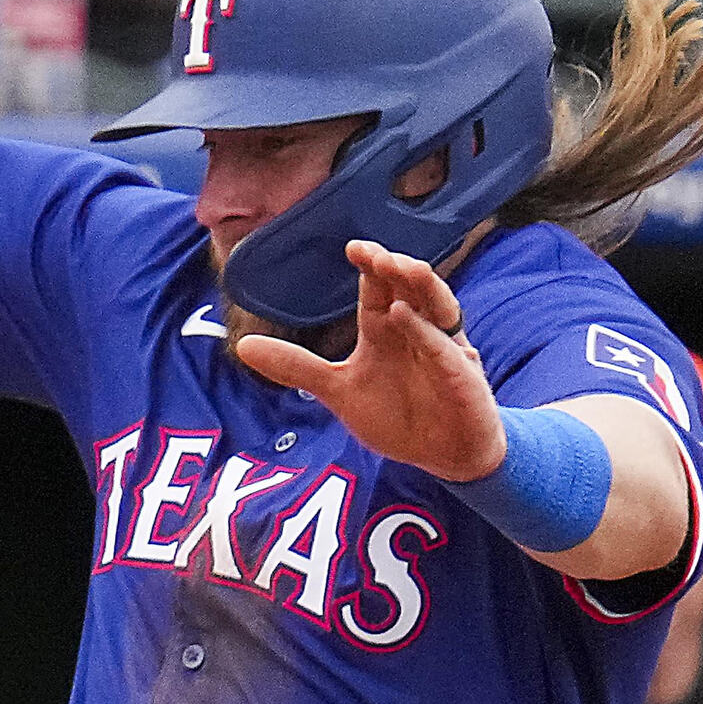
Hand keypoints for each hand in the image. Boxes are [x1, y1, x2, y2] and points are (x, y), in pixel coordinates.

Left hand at [231, 239, 503, 477]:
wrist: (442, 456)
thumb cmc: (398, 417)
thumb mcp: (338, 390)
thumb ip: (296, 367)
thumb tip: (242, 345)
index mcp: (387, 333)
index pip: (378, 292)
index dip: (370, 268)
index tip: (353, 247)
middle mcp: (418, 334)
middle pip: (408, 290)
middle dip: (392, 268)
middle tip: (369, 250)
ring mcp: (443, 352)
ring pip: (435, 307)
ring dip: (418, 285)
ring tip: (394, 264)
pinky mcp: (461, 377)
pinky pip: (443, 349)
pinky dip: (425, 332)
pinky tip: (403, 314)